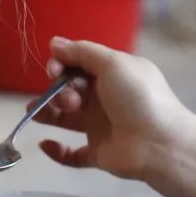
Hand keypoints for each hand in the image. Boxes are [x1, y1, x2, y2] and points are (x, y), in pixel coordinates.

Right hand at [33, 37, 195, 182]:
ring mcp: (100, 126)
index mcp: (112, 74)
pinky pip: (70, 153)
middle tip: (68, 99)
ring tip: (36, 113)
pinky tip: (45, 143)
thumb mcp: (113, 64)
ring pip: (65, 118)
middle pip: (69, 88)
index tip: (54, 71)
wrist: (160, 144)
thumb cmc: (137, 98)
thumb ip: (82, 52)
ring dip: (48, 113)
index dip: (62, 65)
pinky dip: (56, 150)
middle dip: (58, 90)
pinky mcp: (97, 152)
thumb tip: (54, 43)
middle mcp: (104, 97)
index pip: (78, 64)